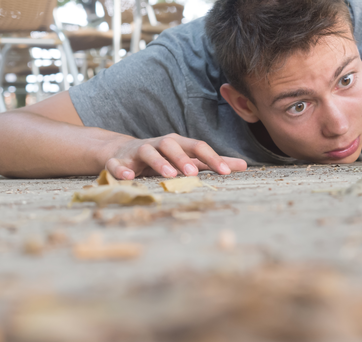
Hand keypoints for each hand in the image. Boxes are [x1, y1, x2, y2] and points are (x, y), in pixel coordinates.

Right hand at [105, 134, 247, 179]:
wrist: (124, 152)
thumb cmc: (163, 157)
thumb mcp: (187, 159)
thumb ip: (212, 162)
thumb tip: (243, 165)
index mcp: (177, 144)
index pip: (197, 147)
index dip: (211, 158)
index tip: (226, 172)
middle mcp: (159, 144)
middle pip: (171, 144)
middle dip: (182, 158)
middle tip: (193, 172)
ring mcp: (138, 151)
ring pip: (148, 151)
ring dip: (158, 162)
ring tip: (168, 176)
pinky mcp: (119, 161)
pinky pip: (117, 164)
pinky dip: (121, 169)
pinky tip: (128, 178)